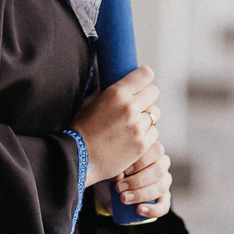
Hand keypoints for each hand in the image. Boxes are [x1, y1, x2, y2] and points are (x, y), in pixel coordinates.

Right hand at [71, 65, 159, 185]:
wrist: (79, 159)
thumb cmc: (81, 129)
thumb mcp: (89, 102)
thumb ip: (106, 89)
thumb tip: (118, 80)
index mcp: (116, 93)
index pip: (145, 74)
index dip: (144, 77)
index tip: (141, 82)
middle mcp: (129, 107)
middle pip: (153, 92)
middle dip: (146, 96)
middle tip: (137, 103)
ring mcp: (137, 127)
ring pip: (154, 113)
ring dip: (146, 116)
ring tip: (133, 123)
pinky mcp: (142, 144)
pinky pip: (154, 132)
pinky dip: (146, 133)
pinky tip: (134, 137)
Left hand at [114, 140, 172, 218]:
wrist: (106, 190)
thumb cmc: (110, 172)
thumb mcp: (108, 168)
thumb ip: (114, 168)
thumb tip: (119, 176)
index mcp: (151, 150)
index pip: (156, 150)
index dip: (141, 161)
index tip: (124, 171)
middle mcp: (161, 163)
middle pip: (159, 169)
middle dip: (138, 180)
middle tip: (119, 187)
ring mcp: (164, 181)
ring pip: (161, 187)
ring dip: (141, 194)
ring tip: (123, 198)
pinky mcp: (163, 198)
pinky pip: (164, 206)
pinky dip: (152, 210)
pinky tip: (139, 210)